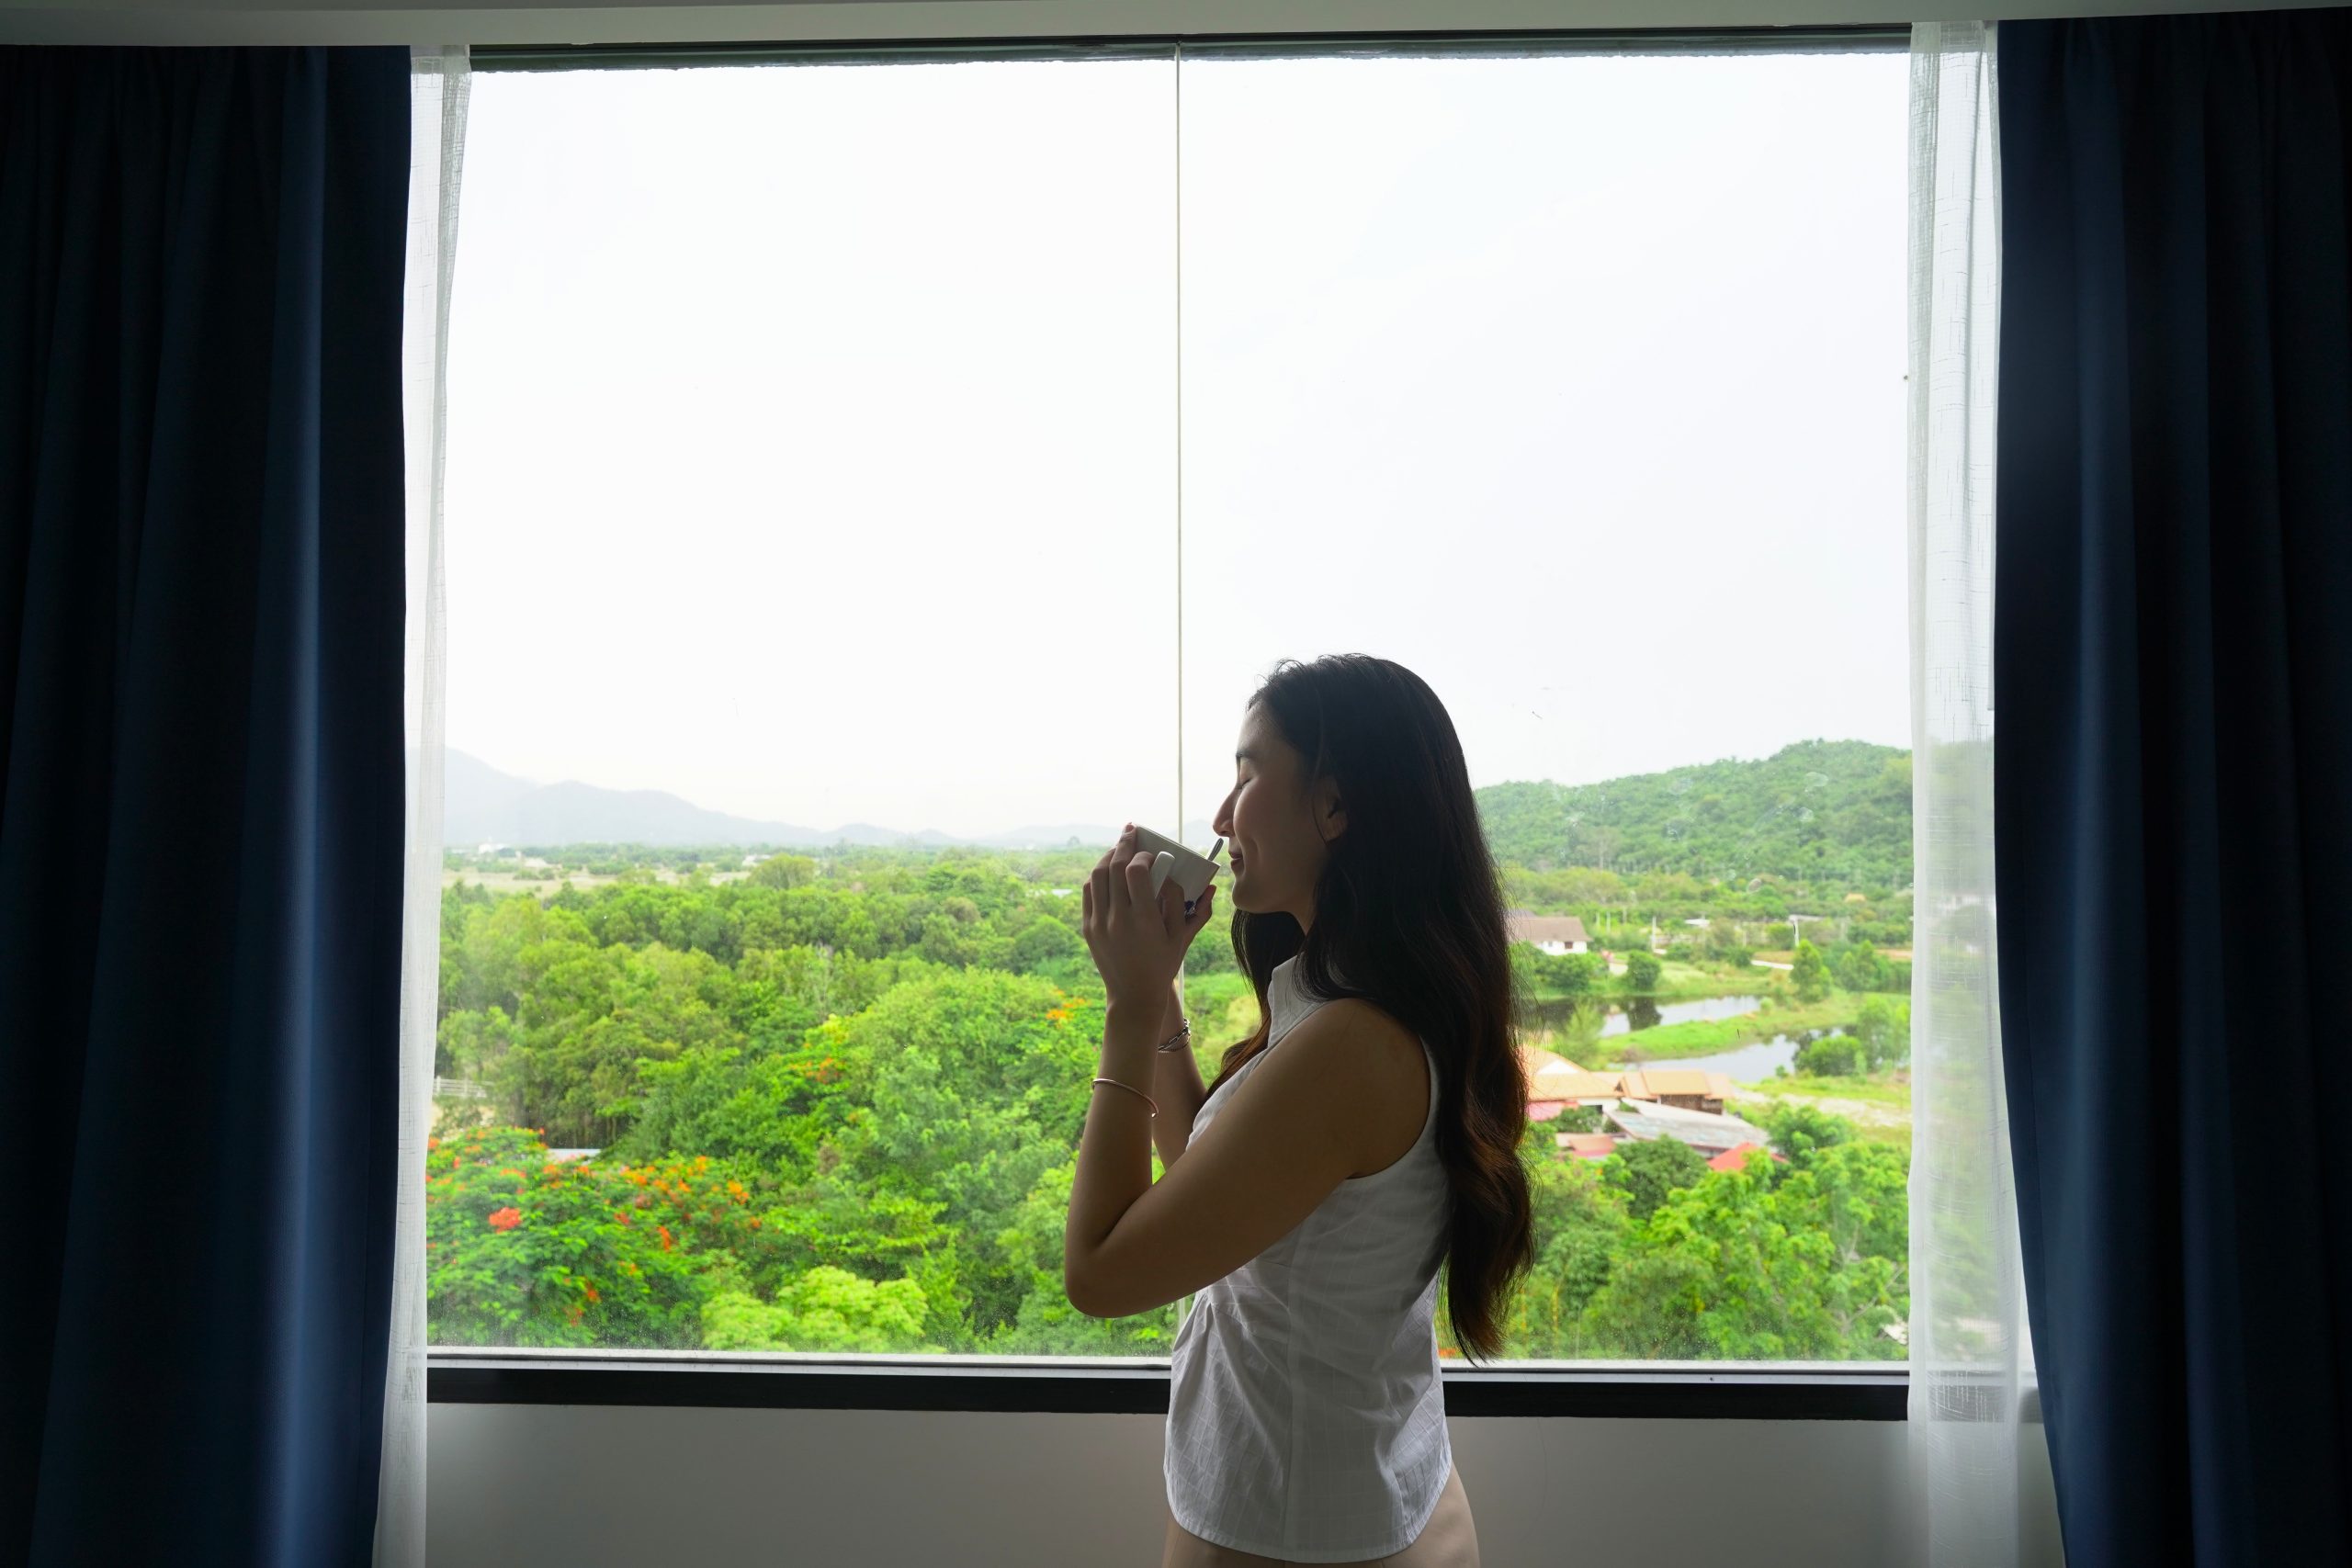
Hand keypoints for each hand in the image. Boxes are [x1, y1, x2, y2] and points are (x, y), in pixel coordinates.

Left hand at [1082, 824, 1216, 1016]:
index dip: (1143, 856)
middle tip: (1132, 831)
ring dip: (1108, 855)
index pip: (1136, 872)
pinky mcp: (1088, 927)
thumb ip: (1197, 910)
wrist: (1133, 995)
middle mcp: (1119, 919)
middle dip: (1125, 844)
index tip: (1152, 855)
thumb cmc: (1163, 965)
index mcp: (1145, 921)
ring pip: (1097, 875)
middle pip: (1114, 867)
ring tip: (1120, 847)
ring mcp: (1099, 923)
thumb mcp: (1183, 938)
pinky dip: (1097, 875)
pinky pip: (1089, 891)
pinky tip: (1107, 869)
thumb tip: (1209, 884)